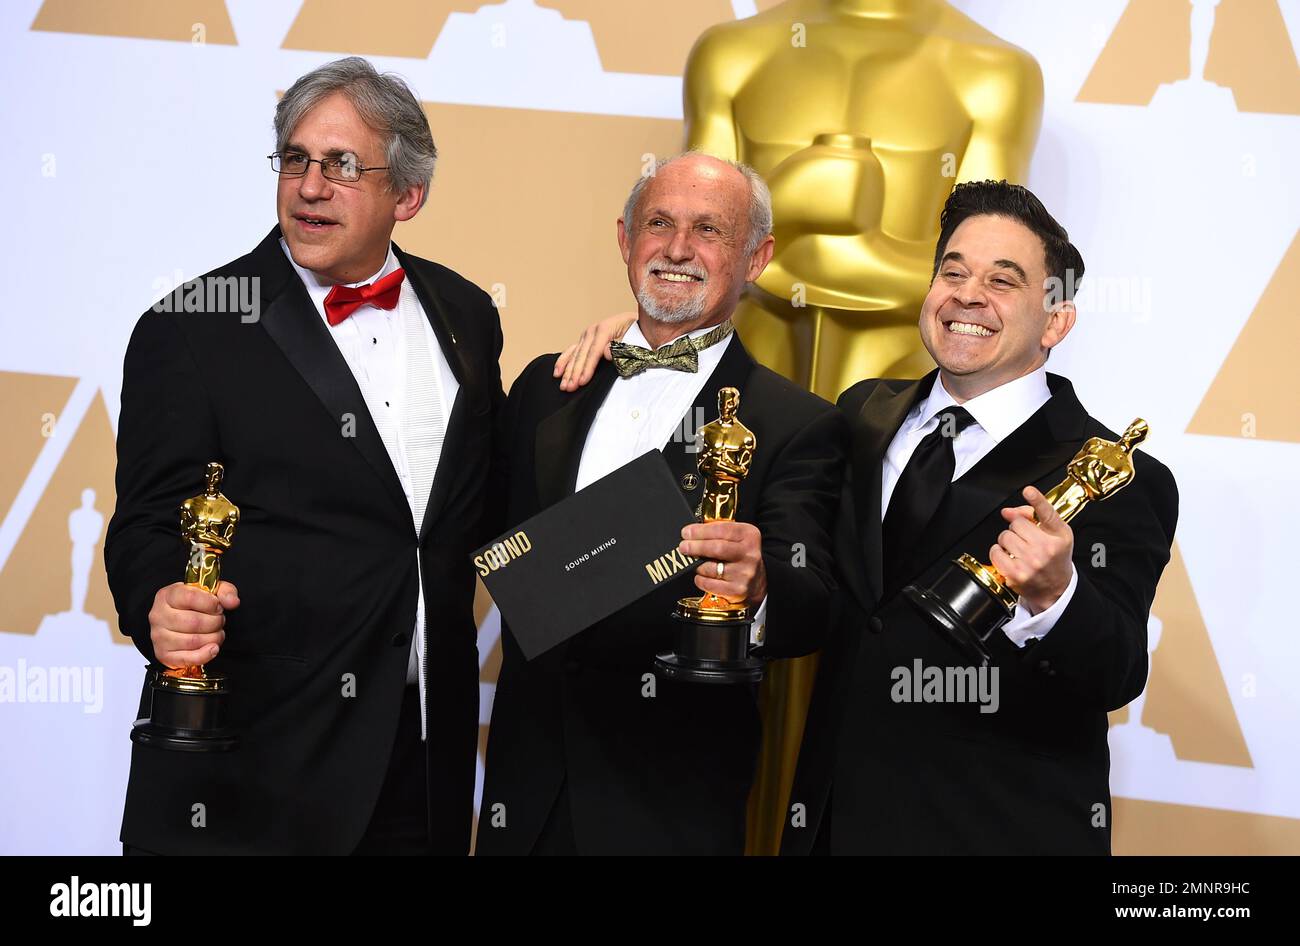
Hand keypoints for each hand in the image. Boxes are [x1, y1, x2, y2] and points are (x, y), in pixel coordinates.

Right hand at [148, 580, 238, 669]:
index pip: (190, 597)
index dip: (211, 603)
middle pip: (194, 622)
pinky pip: (189, 658)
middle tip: (218, 621)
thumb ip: (225, 591)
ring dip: (213, 638)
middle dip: (215, 622)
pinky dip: (206, 654)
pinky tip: (213, 647)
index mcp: (167, 595)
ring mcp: (159, 637)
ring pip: (194, 641)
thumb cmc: (194, 605)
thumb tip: (233, 602)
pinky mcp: (164, 655)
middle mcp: (158, 616)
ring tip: (215, 632)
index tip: (218, 607)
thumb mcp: (210, 592)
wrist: (178, 622)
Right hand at [553, 312, 635, 391]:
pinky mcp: (585, 340)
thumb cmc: (639, 334)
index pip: (594, 352)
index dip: (587, 368)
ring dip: (567, 371)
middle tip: (570, 388)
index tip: (583, 381)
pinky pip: (572, 351)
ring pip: (574, 354)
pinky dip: (564, 362)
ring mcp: (587, 335)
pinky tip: (557, 372)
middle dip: (575, 372)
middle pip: (581, 354)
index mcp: (605, 328)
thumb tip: (606, 354)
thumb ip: (621, 347)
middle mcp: (593, 330)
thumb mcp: (635, 339)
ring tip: (564, 386)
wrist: (642, 324)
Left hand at [678, 521, 766, 607]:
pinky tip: (700, 575)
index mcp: (749, 536)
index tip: (686, 532)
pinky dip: (700, 579)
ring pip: (710, 567)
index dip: (700, 530)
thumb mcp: (736, 538)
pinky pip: (709, 584)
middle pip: (717, 548)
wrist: (755, 583)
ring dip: (697, 565)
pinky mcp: (737, 589)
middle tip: (683, 546)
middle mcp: (749, 554)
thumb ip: (718, 531)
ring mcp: (744, 573)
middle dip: (695, 546)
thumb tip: (692, 532)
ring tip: (694, 562)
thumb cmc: (740, 556)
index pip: (722, 529)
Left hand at [989, 486, 1072, 613]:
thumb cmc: (1055, 558)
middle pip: (1016, 523)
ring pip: (1005, 536)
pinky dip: (998, 552)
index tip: (1028, 490)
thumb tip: (1008, 511)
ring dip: (1007, 541)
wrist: (1056, 589)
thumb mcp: (1056, 534)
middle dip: (1017, 529)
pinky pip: (996, 551)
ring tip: (1019, 549)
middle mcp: (1046, 549)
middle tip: (1026, 539)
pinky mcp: (1016, 573)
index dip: (1037, 499)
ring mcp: (1030, 562)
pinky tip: (1009, 557)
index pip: (1047, 514)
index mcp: (1058, 537)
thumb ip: (1036, 517)